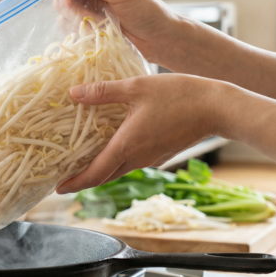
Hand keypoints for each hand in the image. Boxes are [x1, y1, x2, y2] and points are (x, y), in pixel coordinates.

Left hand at [56, 74, 226, 193]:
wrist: (217, 107)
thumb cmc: (179, 95)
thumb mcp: (137, 87)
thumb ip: (104, 92)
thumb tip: (74, 93)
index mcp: (127, 146)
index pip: (95, 174)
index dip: (75, 184)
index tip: (58, 189)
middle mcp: (138, 158)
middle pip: (104, 176)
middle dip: (83, 179)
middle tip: (64, 177)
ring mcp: (151, 158)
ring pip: (119, 169)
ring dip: (100, 168)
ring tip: (82, 160)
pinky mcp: (161, 153)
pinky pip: (132, 161)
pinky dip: (117, 158)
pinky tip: (112, 143)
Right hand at [57, 0, 182, 60]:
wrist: (161, 39)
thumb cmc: (147, 11)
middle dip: (67, 4)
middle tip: (79, 13)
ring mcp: (93, 7)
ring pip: (66, 10)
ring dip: (72, 18)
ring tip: (91, 23)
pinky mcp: (93, 25)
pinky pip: (73, 26)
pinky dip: (77, 29)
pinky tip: (90, 32)